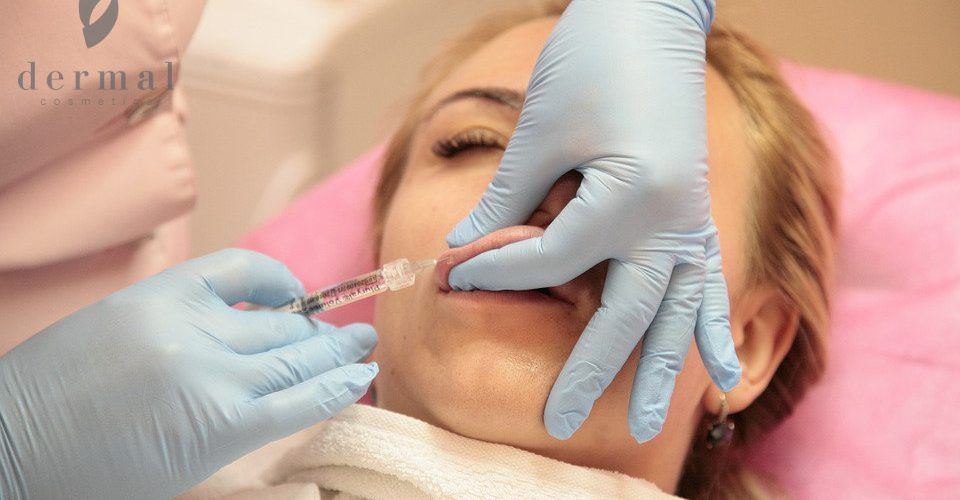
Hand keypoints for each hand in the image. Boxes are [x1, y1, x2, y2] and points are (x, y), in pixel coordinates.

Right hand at [0, 249, 377, 498]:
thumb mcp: (112, 327)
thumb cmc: (51, 396)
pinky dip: (334, 388)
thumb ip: (175, 319)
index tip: (296, 298)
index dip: (280, 283)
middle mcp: (192, 328)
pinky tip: (359, 379)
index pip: (242, 268)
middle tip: (350, 334)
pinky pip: (296, 400)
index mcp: (160, 295)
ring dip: (338, 354)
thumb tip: (237, 324)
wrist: (12, 449)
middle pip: (278, 323)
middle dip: (318, 331)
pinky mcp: (223, 426)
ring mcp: (211, 376)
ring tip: (362, 350)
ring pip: (295, 357)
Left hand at [446, 0, 739, 441]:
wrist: (650, 18)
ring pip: (677, 315)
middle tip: (559, 421)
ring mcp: (691, 221)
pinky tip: (724, 375)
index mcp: (628, 198)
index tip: (455, 275)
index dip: (499, 271)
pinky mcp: (697, 215)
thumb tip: (467, 252)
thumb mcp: (540, 130)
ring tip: (651, 428)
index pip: (554, 261)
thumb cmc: (592, 62)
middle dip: (586, 370)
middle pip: (624, 314)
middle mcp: (670, 221)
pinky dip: (714, 329)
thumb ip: (508, 200)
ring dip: (662, 373)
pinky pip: (711, 285)